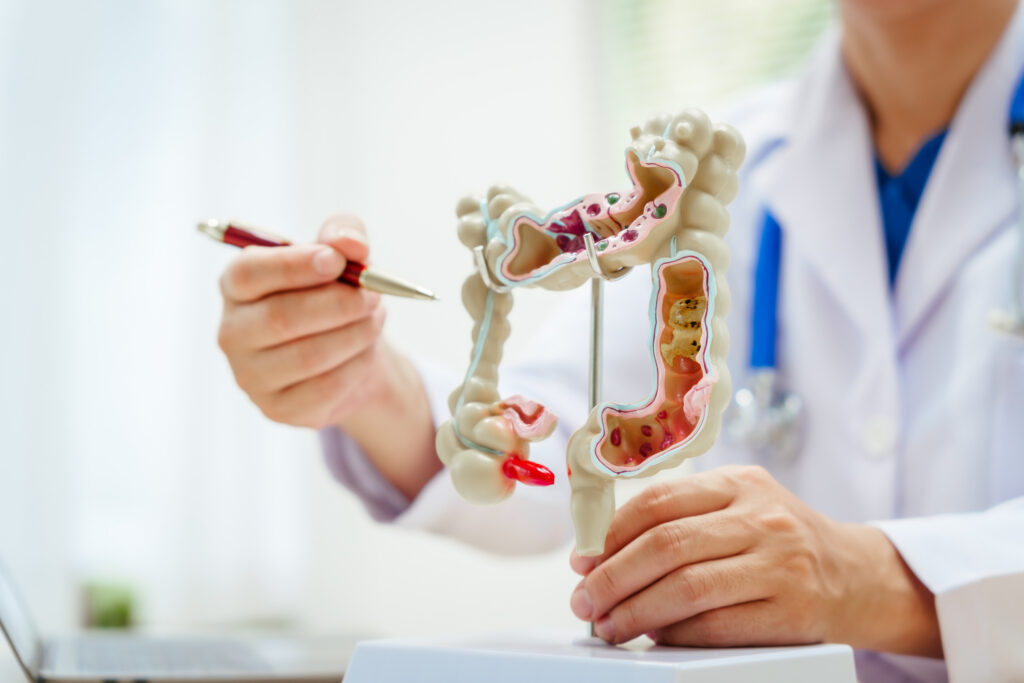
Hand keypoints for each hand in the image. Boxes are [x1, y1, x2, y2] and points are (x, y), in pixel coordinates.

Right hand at [217, 214, 386, 428]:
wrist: (348, 351)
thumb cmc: (334, 293)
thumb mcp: (342, 254)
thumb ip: (344, 234)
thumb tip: (350, 244)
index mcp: (236, 286)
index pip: (249, 274)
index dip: (293, 266)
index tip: (336, 261)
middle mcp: (233, 332)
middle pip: (281, 318)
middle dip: (338, 304)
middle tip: (372, 295)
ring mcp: (251, 375)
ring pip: (308, 356)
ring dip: (355, 334)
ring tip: (375, 318)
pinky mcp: (277, 408)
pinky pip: (325, 388)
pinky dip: (357, 365)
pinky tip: (366, 351)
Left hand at [568, 465, 940, 656]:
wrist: (856, 576)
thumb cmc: (779, 540)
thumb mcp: (738, 507)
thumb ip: (679, 517)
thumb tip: (598, 553)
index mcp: (740, 484)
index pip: (659, 501)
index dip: (611, 534)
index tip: (582, 560)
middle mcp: (762, 519)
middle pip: (667, 545)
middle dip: (613, 577)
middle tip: (584, 600)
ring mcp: (782, 565)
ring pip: (687, 588)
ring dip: (635, 612)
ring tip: (609, 625)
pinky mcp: (793, 613)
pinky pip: (717, 627)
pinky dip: (676, 635)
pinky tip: (655, 637)